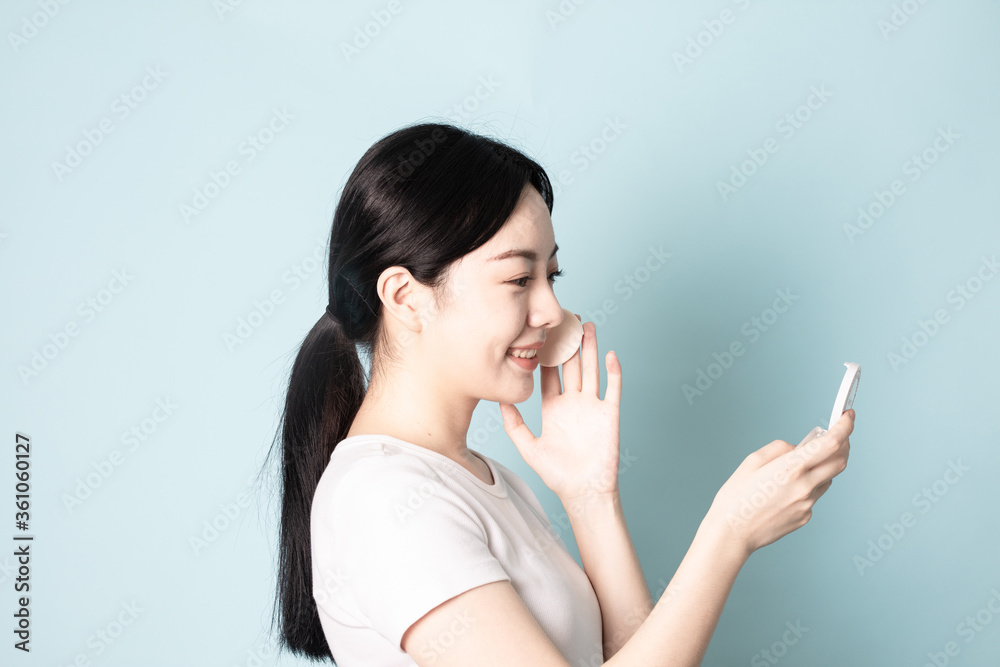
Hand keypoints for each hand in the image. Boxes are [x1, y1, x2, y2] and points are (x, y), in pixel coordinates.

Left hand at [499, 316, 622, 504]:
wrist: (583, 491)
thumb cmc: (556, 473)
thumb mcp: (528, 446)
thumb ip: (514, 424)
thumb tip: (499, 400)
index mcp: (553, 408)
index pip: (549, 374)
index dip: (545, 354)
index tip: (540, 333)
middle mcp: (573, 403)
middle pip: (570, 366)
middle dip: (568, 343)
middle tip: (566, 318)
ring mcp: (592, 406)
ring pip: (591, 370)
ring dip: (590, 348)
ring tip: (587, 326)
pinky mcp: (609, 414)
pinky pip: (612, 388)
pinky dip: (612, 371)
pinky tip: (609, 354)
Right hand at [705, 409, 854, 558]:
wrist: (732, 533)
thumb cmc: (736, 497)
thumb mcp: (751, 462)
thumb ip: (780, 449)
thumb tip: (799, 448)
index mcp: (790, 468)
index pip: (831, 443)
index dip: (845, 427)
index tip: (848, 416)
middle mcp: (804, 486)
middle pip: (840, 460)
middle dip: (844, 444)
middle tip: (838, 436)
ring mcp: (807, 504)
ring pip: (828, 478)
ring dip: (824, 466)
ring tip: (801, 465)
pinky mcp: (805, 517)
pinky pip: (814, 495)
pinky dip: (809, 485)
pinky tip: (785, 490)